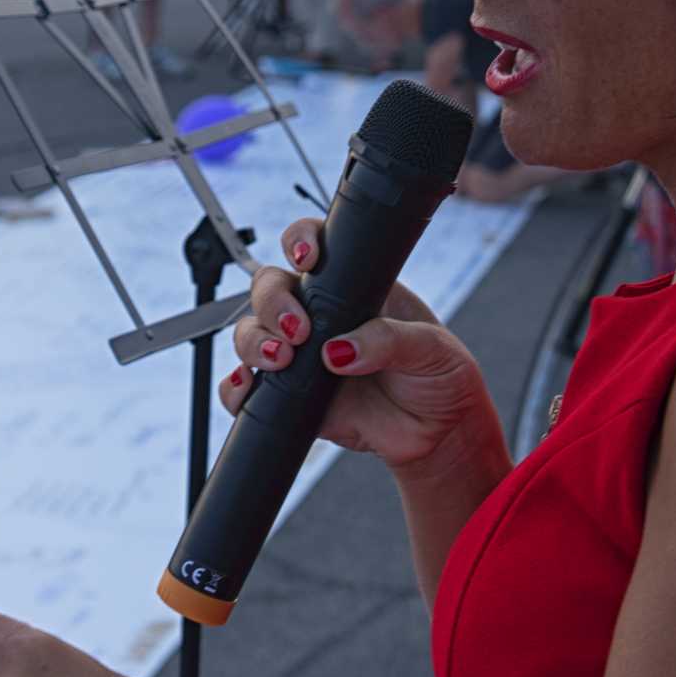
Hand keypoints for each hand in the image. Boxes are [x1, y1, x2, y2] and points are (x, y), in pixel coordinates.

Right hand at [223, 218, 499, 472]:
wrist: (437, 434)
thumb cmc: (438, 376)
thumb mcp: (431, 347)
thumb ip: (389, 340)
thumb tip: (339, 351)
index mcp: (353, 287)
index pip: (313, 247)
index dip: (299, 242)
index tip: (307, 260)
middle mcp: (319, 315)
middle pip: (269, 288)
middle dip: (272, 302)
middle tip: (299, 329)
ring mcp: (300, 355)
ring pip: (251, 333)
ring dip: (254, 342)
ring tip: (283, 360)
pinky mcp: (289, 397)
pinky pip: (246, 388)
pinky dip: (236, 387)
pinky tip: (249, 387)